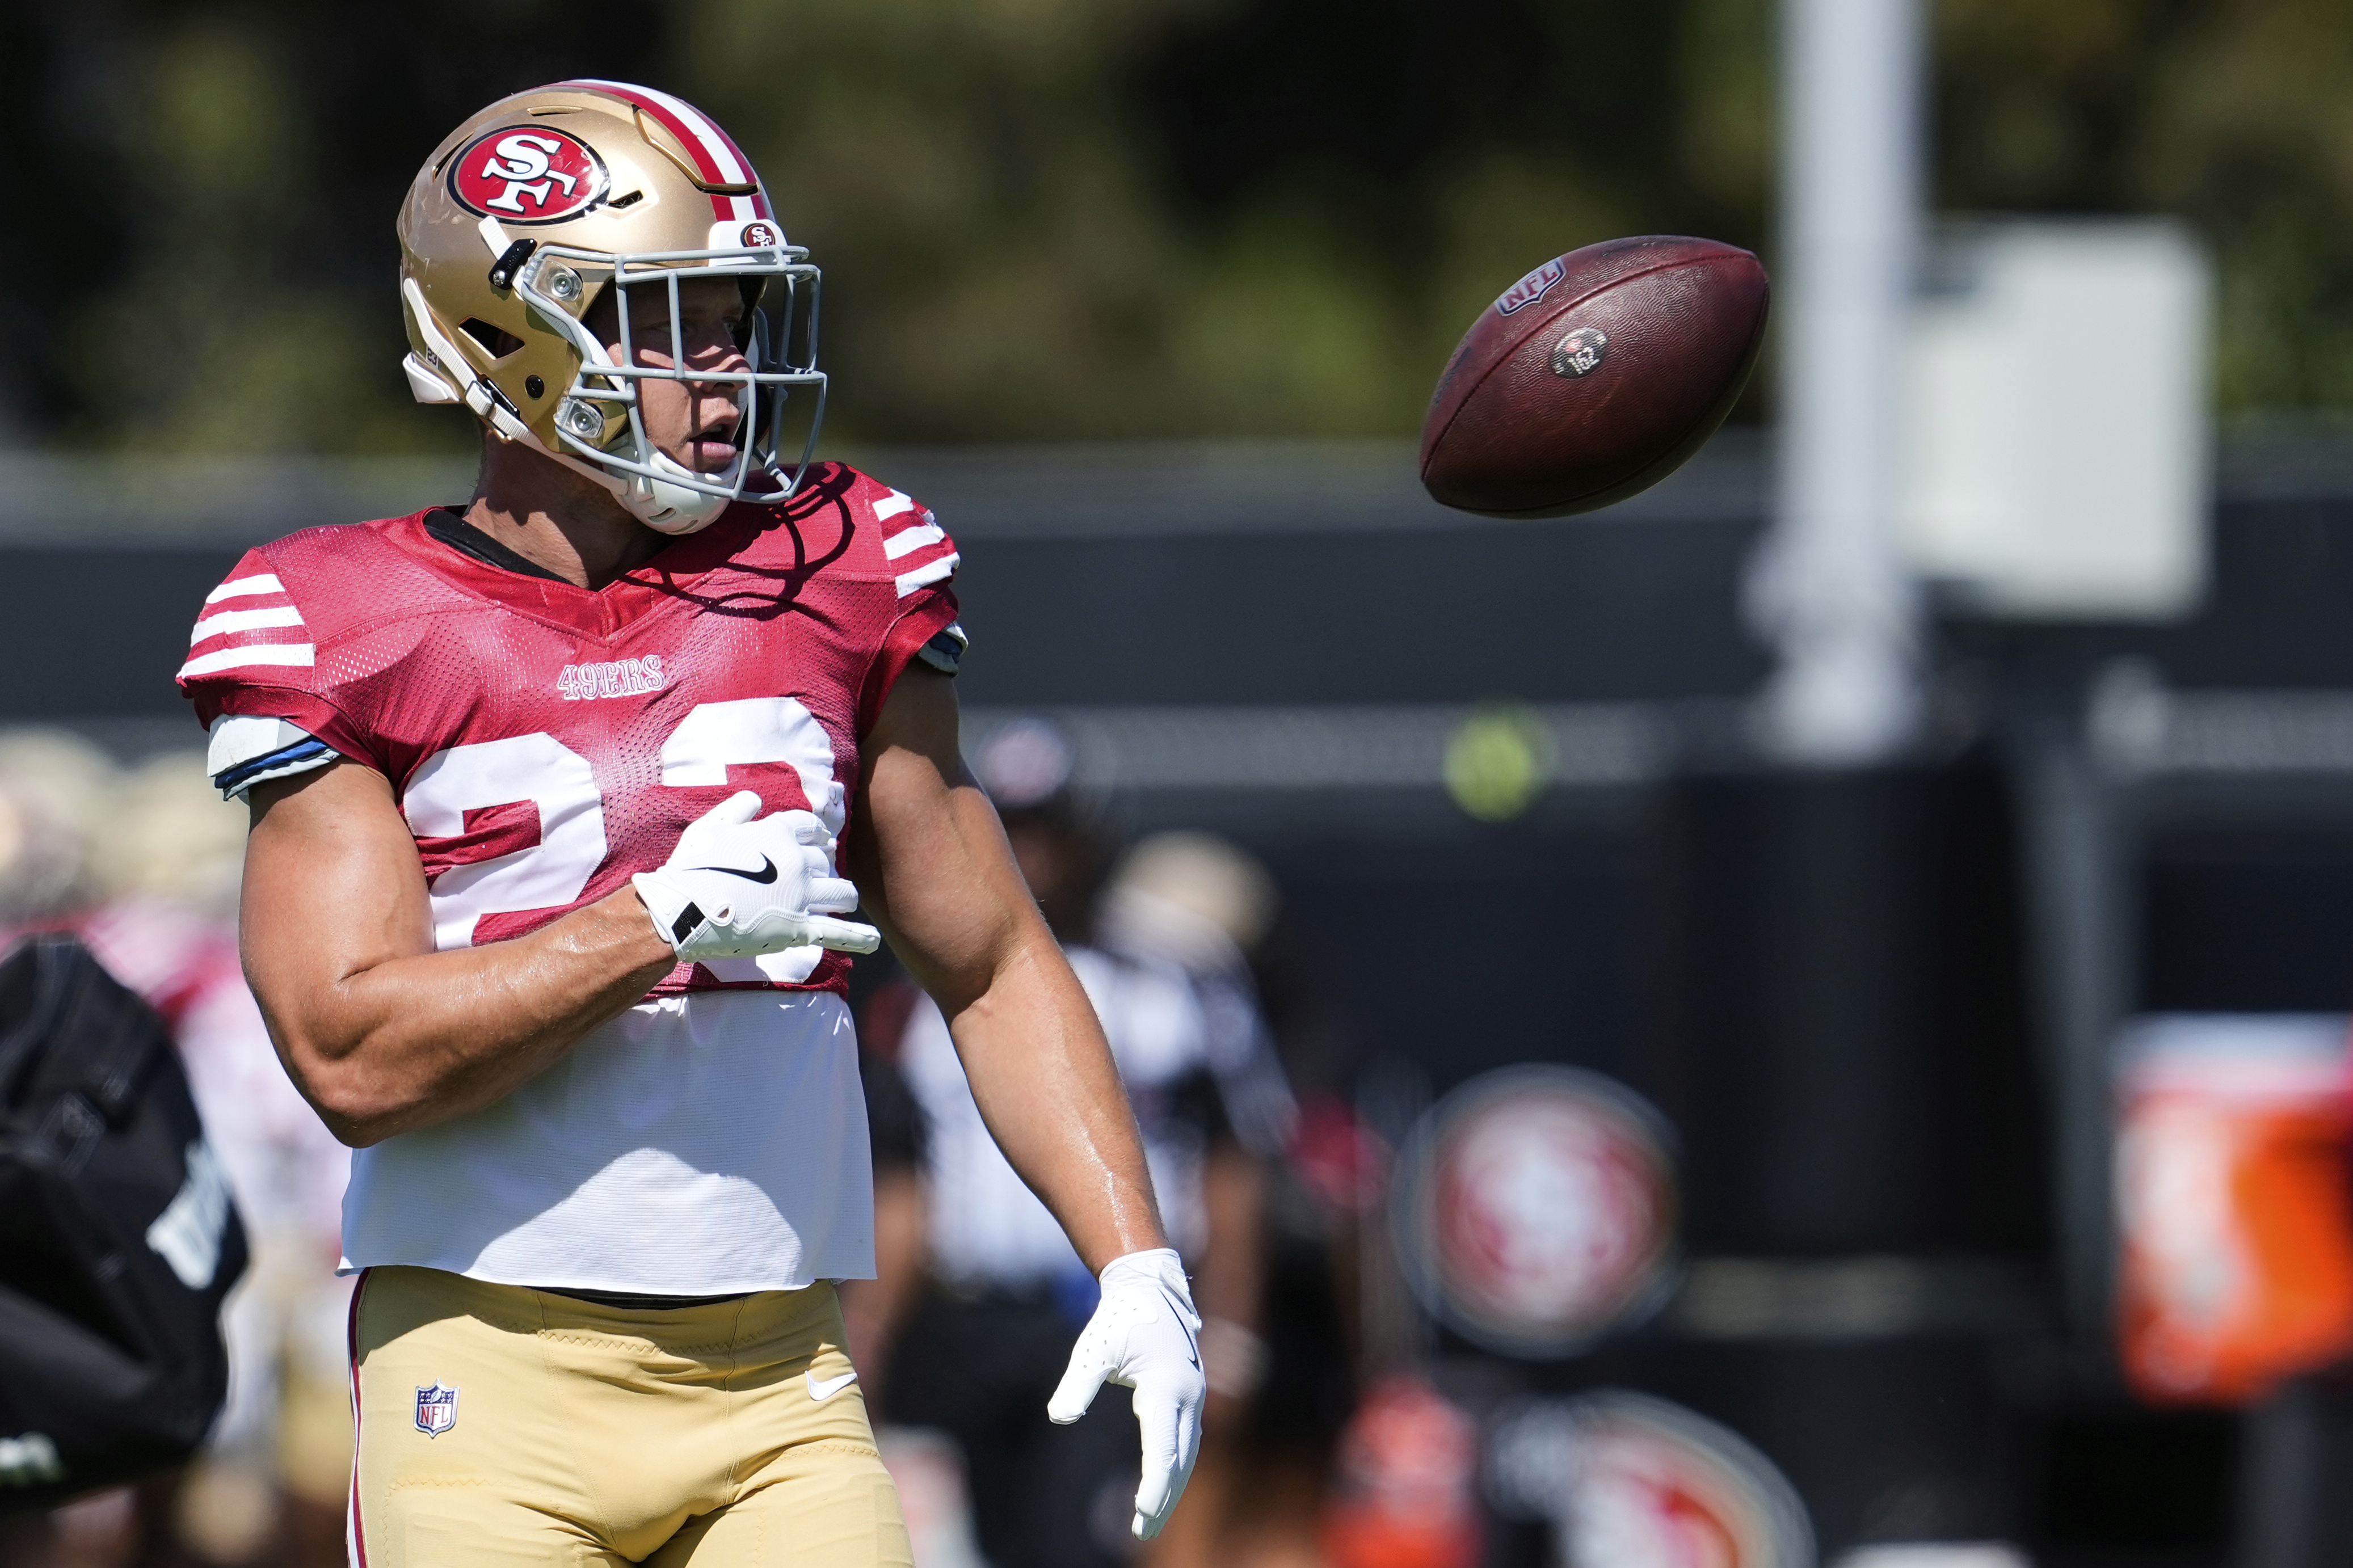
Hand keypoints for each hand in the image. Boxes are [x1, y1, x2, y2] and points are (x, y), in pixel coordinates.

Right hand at [631, 791, 879, 959]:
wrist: (683, 910)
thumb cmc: (690, 868)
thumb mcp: (708, 827)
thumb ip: (735, 810)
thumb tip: (755, 798)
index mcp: (777, 833)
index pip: (810, 827)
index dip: (815, 833)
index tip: (818, 839)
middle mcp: (796, 861)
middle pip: (826, 860)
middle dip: (823, 867)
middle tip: (817, 876)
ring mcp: (801, 896)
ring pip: (842, 892)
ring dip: (844, 896)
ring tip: (843, 901)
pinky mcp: (799, 928)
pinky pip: (838, 933)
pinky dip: (859, 938)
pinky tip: (874, 942)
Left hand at [1047, 1249, 1205, 1539]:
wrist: (1148, 1287)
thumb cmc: (1118, 1319)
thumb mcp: (1093, 1350)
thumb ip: (1077, 1385)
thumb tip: (1059, 1417)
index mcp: (1165, 1386)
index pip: (1162, 1447)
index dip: (1154, 1484)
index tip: (1141, 1512)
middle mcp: (1188, 1395)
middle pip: (1180, 1459)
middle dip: (1163, 1498)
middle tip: (1141, 1531)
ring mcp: (1193, 1395)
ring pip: (1187, 1452)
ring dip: (1171, 1487)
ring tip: (1148, 1520)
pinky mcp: (1190, 1395)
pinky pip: (1186, 1440)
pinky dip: (1175, 1466)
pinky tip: (1161, 1487)